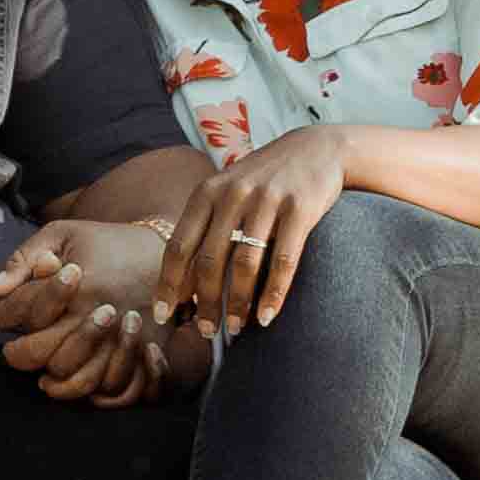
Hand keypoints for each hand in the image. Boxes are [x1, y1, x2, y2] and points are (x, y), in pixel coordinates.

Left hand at [0, 217, 173, 404]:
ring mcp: (120, 338)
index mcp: (78, 282)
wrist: (162, 252)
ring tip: (39, 373)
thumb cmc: (105, 242)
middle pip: (42, 352)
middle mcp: (97, 314)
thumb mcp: (62, 233)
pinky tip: (70, 382)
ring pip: (72, 377)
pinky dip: (87, 393)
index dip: (2, 317)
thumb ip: (24, 258)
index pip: (23, 310)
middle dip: (18, 353)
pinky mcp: (141, 353)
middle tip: (12, 349)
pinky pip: (111, 389)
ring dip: (50, 379)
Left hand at [168, 125, 354, 332]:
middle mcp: (233, 195)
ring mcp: (267, 201)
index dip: (169, 285)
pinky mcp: (300, 208)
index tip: (163, 316)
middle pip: (210, 261)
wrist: (316, 149)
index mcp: (207, 193)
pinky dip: (273, 294)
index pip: (179, 247)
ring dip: (238, 303)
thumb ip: (205, 228)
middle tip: (206, 331)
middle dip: (205, 303)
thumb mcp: (226, 192)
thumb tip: (182, 284)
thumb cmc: (263, 181)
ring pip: (245, 265)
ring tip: (236, 328)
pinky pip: (283, 261)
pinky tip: (266, 317)